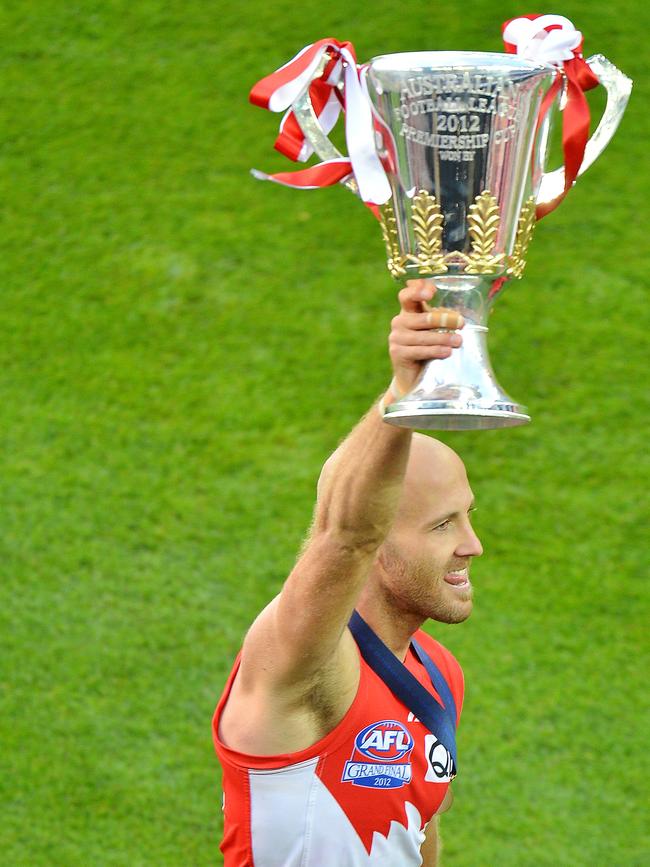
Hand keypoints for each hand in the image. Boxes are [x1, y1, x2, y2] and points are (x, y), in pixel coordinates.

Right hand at [388, 279, 464, 397]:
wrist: (414, 377)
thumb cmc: (430, 349)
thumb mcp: (440, 330)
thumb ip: (453, 318)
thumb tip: (488, 308)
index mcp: (410, 311)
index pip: (408, 295)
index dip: (417, 290)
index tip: (432, 292)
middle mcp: (400, 321)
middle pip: (423, 316)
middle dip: (444, 319)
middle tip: (461, 323)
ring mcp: (397, 337)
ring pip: (423, 335)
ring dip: (443, 338)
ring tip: (458, 341)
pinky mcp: (397, 353)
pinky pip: (419, 350)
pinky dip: (435, 351)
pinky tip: (447, 352)